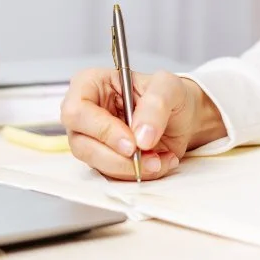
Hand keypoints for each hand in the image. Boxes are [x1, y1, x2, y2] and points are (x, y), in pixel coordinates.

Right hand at [60, 69, 225, 180]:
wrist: (182, 117)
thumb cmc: (169, 94)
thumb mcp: (169, 87)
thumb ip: (156, 105)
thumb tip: (140, 136)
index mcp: (90, 84)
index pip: (77, 111)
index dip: (102, 130)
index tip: (132, 142)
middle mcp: (84, 114)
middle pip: (81, 143)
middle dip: (117, 157)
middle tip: (148, 156)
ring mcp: (91, 139)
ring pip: (96, 164)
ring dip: (131, 168)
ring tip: (160, 158)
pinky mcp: (104, 160)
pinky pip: (113, 175)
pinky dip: (139, 173)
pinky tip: (160, 161)